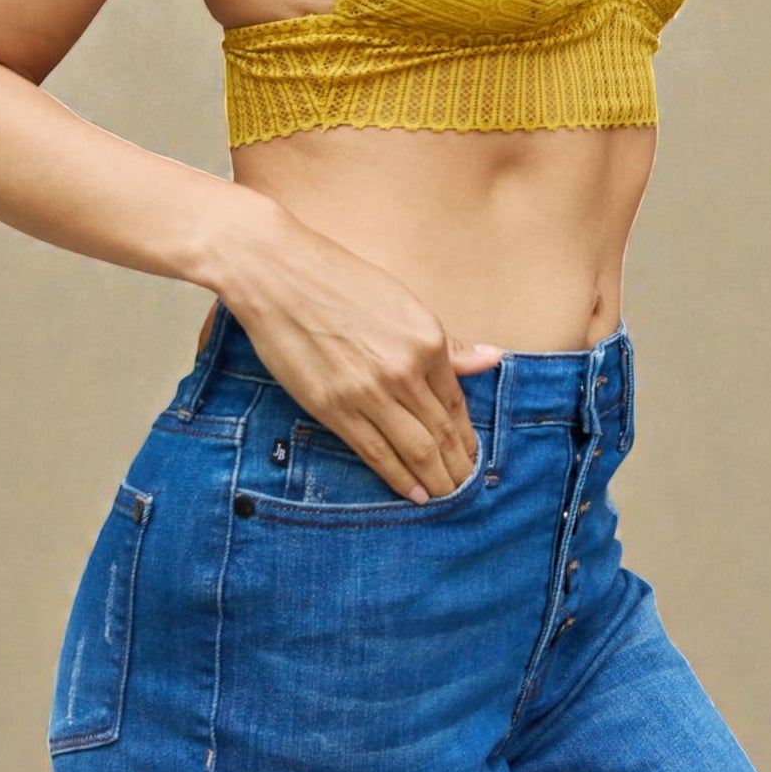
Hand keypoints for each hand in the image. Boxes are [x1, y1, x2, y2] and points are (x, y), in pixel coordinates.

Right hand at [220, 213, 503, 503]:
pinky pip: (376, 453)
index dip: (467, 436)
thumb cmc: (338, 279)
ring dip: (436, 480)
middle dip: (457, 467)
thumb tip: (493, 358)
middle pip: (441, 433)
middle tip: (465, 489)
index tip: (472, 456)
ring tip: (447, 497)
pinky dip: (399, 479)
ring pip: (416, 450)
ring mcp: (369, 392)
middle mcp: (404, 370)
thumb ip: (446, 343)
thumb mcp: (401, 302)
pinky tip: (414, 493)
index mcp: (426, 339)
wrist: (277, 274)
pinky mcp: (334, 408)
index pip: (456, 402)